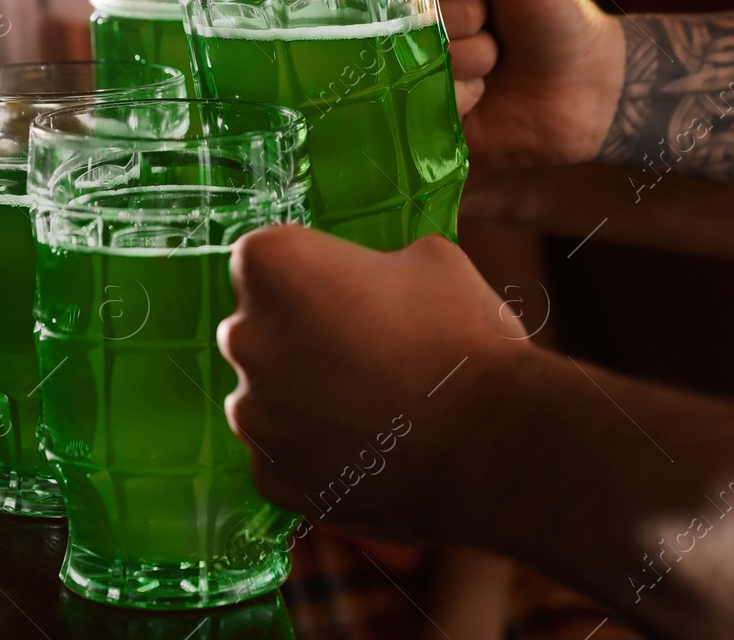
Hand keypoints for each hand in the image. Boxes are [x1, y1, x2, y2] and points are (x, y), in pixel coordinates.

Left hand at [219, 224, 531, 543]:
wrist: (489, 444)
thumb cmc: (460, 336)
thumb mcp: (429, 258)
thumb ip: (376, 264)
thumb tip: (374, 281)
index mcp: (271, 265)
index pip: (264, 258)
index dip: (312, 272)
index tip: (350, 289)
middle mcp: (244, 337)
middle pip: (259, 325)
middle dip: (300, 333)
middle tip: (365, 346)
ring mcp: (252, 414)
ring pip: (267, 392)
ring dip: (304, 393)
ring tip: (373, 405)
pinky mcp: (272, 476)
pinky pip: (284, 452)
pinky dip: (315, 449)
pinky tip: (368, 447)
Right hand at [433, 0, 624, 167]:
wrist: (591, 85)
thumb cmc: (558, 14)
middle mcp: (418, 25)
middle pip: (405, 19)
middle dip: (461, 21)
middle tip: (492, 24)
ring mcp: (420, 71)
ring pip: (415, 61)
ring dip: (469, 61)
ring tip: (497, 62)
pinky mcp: (426, 114)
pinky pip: (421, 103)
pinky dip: (462, 97)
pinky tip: (487, 93)